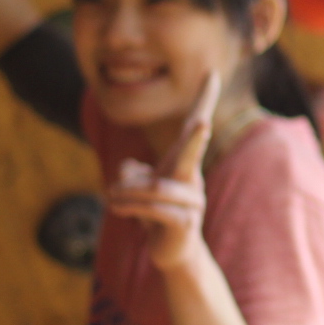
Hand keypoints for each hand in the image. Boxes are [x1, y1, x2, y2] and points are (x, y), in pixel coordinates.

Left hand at [106, 73, 221, 274]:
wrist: (173, 250)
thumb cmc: (156, 213)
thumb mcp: (138, 188)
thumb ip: (131, 174)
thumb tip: (126, 172)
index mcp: (183, 163)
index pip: (195, 126)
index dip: (204, 100)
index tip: (213, 73)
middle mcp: (192, 178)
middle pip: (191, 153)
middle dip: (194, 138)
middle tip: (202, 123)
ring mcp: (192, 202)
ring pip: (155, 188)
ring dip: (127, 192)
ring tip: (110, 197)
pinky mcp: (185, 224)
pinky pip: (156, 210)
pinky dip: (132, 207)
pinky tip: (116, 208)